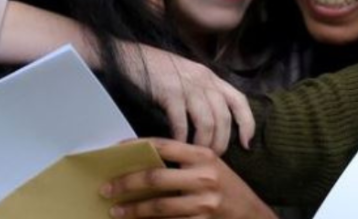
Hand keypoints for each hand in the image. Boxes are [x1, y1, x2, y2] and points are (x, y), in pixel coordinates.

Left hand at [100, 138, 276, 218]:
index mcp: (203, 155)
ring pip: (158, 206)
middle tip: (106, 188)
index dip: (136, 146)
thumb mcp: (210, 164)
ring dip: (133, 209)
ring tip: (115, 210)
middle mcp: (204, 176)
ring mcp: (203, 202)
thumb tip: (142, 161)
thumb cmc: (226, 185)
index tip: (114, 152)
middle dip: (126, 183)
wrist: (251, 213)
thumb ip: (183, 160)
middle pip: (155, 178)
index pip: (163, 145)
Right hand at [118, 42, 254, 154]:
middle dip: (221, 143)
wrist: (134, 56)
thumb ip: (204, 93)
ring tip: (195, 156)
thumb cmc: (161, 70)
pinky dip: (181, 138)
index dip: (247, 123)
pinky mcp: (169, 93)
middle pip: (223, 117)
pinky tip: (177, 146)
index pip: (239, 100)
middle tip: (212, 158)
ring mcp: (187, 86)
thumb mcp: (190, 77)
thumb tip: (214, 125)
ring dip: (203, 144)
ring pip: (207, 122)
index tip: (247, 144)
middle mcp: (204, 81)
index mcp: (212, 77)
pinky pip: (181, 122)